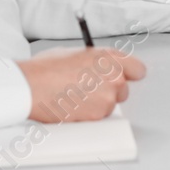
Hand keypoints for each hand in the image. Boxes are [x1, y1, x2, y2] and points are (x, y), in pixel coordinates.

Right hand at [18, 47, 145, 122]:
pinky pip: (97, 116)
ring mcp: (106, 98)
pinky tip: (70, 105)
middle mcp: (114, 77)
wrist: (31, 85)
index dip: (129, 75)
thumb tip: (104, 68)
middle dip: (109, 91)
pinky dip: (87, 113)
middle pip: (124, 90)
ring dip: (97, 103)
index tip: (124, 78)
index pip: (138, 69)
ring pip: (109, 105)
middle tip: (89, 89)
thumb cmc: (47, 67)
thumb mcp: (78, 54)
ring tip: (73, 95)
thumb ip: (98, 61)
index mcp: (110, 58)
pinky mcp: (97, 115)